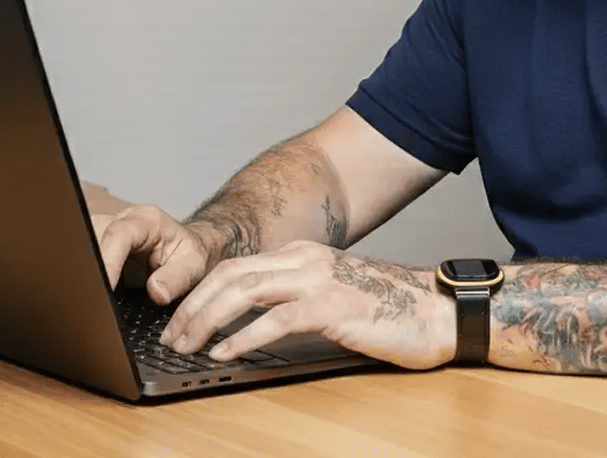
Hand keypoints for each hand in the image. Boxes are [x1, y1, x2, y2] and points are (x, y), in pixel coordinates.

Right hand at [92, 204, 222, 303]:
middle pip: (90, 238)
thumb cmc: (190, 256)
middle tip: (90, 300)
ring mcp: (105, 232)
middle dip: (87, 269)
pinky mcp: (95, 247)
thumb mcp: (194, 266)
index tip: (104, 289)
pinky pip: (80, 260)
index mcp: (145, 220)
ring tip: (86, 301)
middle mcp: (121, 221)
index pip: (118, 235)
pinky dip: (81, 278)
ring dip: (81, 274)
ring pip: (79, 247)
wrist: (187, 251)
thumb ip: (177, 278)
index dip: (108, 261)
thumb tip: (155, 292)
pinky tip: (85, 297)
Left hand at [156, 240, 455, 369]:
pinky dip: (243, 336)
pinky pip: (275, 319)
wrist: (435, 310)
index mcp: (303, 254)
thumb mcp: (333, 293)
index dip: (201, 292)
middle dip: (193, 305)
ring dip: (207, 319)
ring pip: (244, 291)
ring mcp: (318, 279)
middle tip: (170, 336)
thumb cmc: (388, 308)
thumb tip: (252, 323)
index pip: (236, 267)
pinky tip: (225, 352)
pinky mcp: (331, 305)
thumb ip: (296, 298)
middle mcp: (305, 259)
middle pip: (231, 275)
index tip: (179, 320)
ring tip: (185, 345)